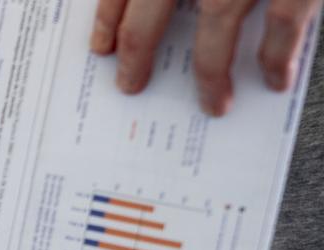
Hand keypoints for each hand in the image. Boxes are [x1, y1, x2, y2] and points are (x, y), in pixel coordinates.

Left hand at [90, 0, 322, 115]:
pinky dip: (276, 58)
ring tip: (213, 106)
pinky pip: (282, 25)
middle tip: (130, 87)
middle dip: (136, 55)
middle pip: (148, 14)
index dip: (107, 18)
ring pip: (214, 28)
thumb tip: (153, 8)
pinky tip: (274, 81)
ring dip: (210, 76)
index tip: (100, 49)